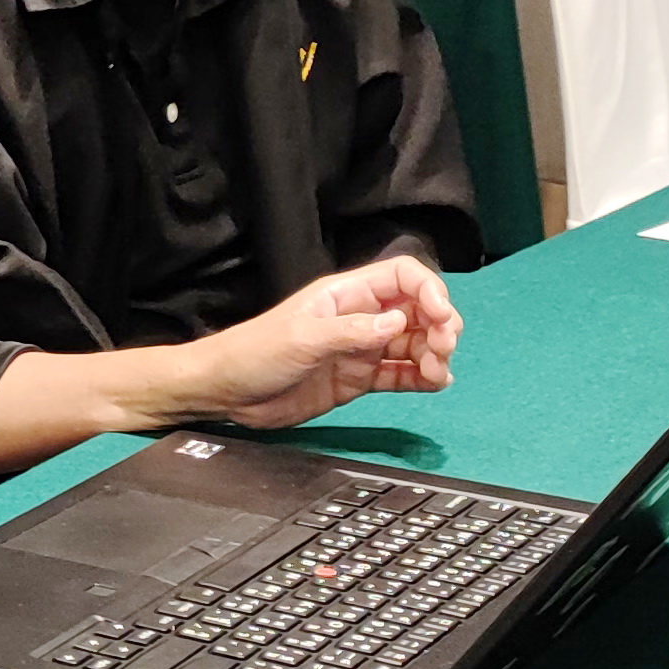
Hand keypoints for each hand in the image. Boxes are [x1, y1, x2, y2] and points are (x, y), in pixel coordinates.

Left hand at [191, 255, 461, 428]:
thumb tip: (399, 322)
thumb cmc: (255, 354)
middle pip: (417, 310)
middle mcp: (359, 317)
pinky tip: (435, 384)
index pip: (402, 276)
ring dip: (434, 354)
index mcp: (346, 294)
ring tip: (437, 373)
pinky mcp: (358, 379)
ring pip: (413, 344)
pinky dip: (422, 378)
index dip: (429, 290)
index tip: (441, 317)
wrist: (226, 392)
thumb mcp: (303, 338)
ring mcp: (361, 349)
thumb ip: (352, 332)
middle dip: (439, 326)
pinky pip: (400, 374)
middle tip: (442, 350)